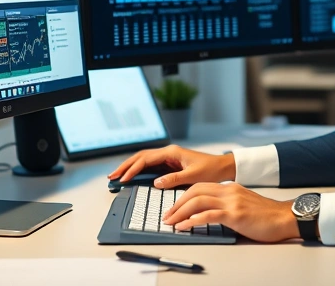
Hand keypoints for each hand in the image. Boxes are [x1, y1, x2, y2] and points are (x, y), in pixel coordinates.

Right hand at [108, 145, 235, 188]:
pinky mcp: (170, 164)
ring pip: (144, 160)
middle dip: (125, 166)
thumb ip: (174, 179)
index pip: (146, 159)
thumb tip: (155, 182)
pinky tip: (131, 176)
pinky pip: (150, 166)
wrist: (223, 167)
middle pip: (141, 157)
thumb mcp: (193, 176)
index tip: (123, 179)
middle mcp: (168, 153)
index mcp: (171, 152)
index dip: (133, 169)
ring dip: (130, 167)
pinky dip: (139, 171)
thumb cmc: (211, 170)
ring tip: (117, 176)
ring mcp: (168, 158)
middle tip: (112, 176)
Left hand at [162, 182, 300, 242]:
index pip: (199, 187)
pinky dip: (192, 220)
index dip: (183, 197)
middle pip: (194, 191)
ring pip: (198, 201)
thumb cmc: (266, 216)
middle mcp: (228, 191)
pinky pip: (208, 215)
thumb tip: (207, 214)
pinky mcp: (235, 214)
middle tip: (167, 216)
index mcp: (229, 187)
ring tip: (171, 223)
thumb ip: (227, 204)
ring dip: (180, 212)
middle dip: (177, 204)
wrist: (284, 218)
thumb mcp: (243, 204)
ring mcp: (232, 201)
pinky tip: (184, 227)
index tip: (174, 208)